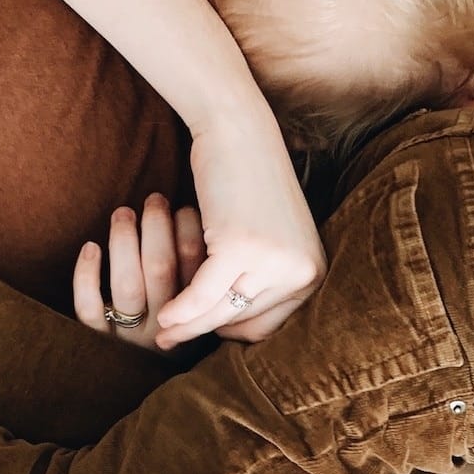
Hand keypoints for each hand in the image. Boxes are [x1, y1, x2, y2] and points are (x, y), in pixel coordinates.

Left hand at [72, 194, 203, 354]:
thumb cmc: (172, 329)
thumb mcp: (198, 309)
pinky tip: (90, 247)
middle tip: (154, 200)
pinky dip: (86, 275)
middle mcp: (162, 327)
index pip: (198, 271)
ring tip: (123, 213)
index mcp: (193, 316)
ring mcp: (128, 335)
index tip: (185, 207)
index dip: (191, 232)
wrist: (134, 385)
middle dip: (157, 226)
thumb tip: (208, 217)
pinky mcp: (96, 338)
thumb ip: (205, 275)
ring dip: (124, 241)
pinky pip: (90, 306)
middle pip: (161, 269)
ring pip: (128, 283)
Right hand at [153, 116, 324, 349]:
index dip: (231, 333)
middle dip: (203, 333)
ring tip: (161, 335)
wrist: (238, 132)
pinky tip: (162, 316)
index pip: (268, 325)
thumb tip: (232, 331)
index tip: (203, 334)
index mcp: (312, 272)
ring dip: (187, 326)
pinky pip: (202, 294)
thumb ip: (262, 280)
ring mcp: (272, 260)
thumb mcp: (269, 238)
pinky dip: (180, 309)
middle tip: (170, 342)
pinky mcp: (240, 248)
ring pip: (220, 310)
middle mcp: (301, 271)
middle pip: (242, 320)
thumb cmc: (248, 183)